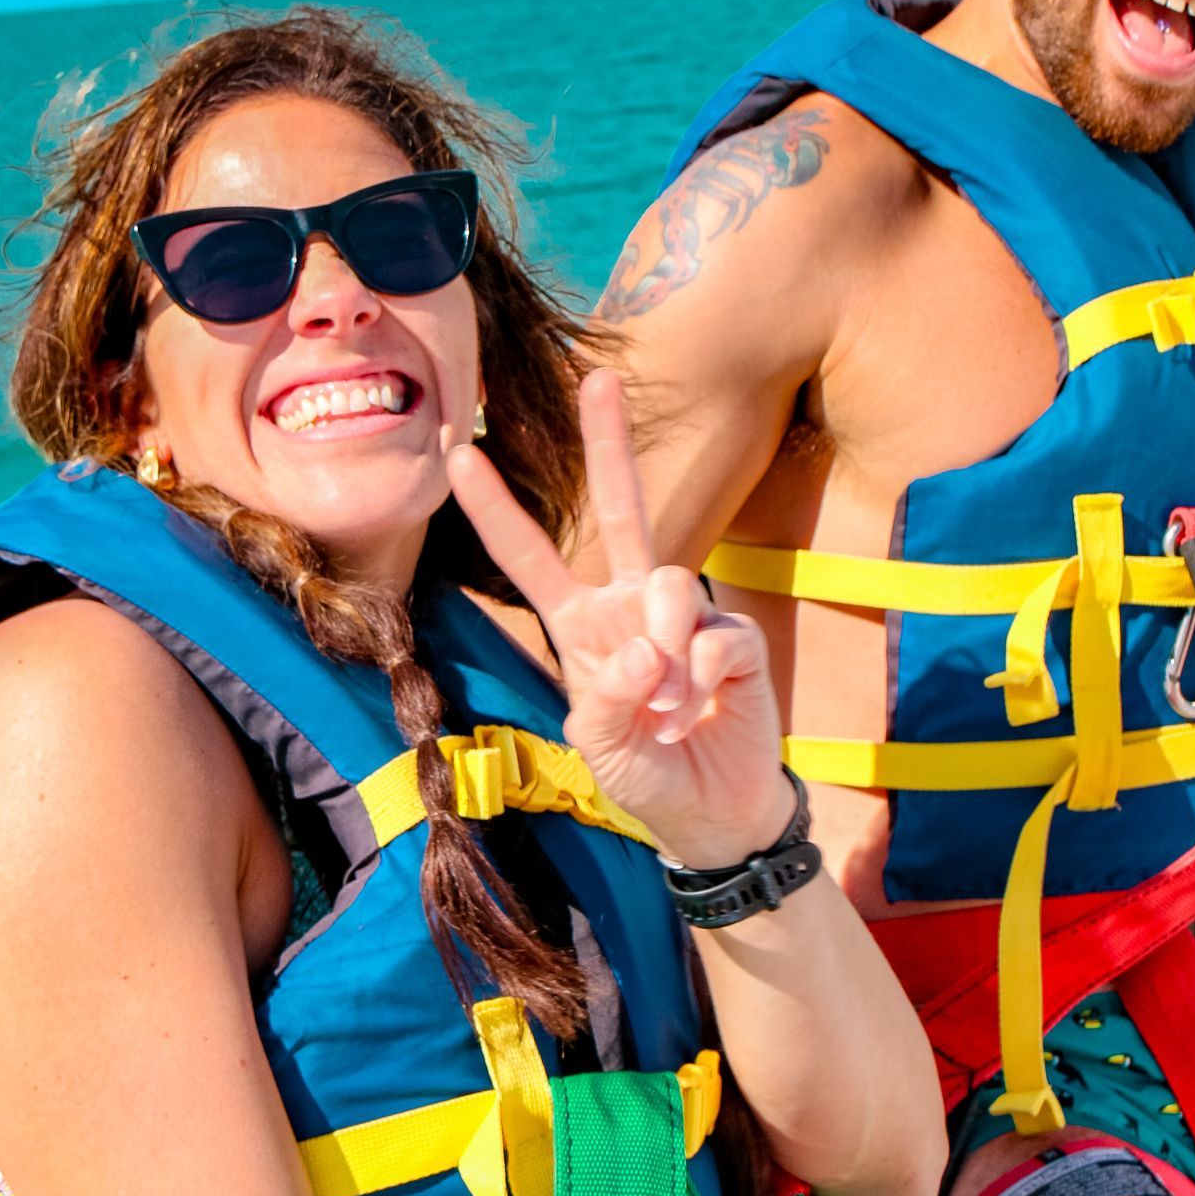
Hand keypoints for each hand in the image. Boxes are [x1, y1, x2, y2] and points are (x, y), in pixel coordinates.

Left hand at [446, 369, 795, 870]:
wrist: (714, 816)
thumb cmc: (647, 777)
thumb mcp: (599, 749)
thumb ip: (607, 702)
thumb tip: (644, 649)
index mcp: (581, 626)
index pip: (530, 558)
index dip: (495, 507)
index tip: (458, 450)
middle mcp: (631, 607)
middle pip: (622, 509)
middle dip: (610, 444)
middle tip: (599, 379)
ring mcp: (688, 617)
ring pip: (668, 583)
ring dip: (664, 654)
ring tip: (668, 710)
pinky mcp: (736, 638)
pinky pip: (715, 634)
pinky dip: (701, 677)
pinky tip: (701, 708)